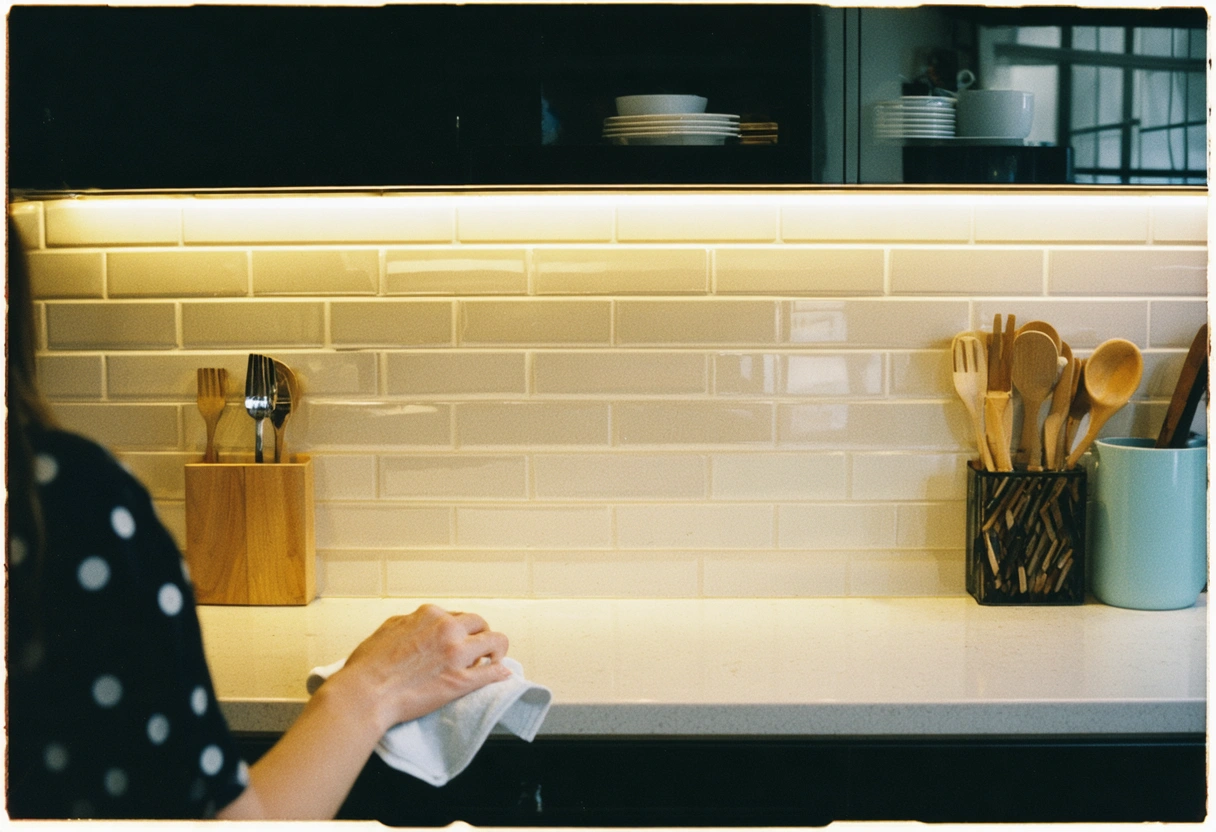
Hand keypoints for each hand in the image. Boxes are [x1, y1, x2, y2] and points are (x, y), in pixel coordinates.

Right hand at [335, 604, 510, 731]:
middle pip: (481, 624)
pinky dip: (500, 673)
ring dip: (496, 651)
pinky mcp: (460, 680)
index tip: (460, 641)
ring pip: (495, 642)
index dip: (461, 630)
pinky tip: (501, 675)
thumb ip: (409, 622)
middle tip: (479, 650)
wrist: (365, 695)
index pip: (458, 615)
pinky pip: (493, 673)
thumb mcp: (387, 629)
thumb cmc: (368, 667)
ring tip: (492, 661)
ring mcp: (456, 654)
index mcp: (429, 615)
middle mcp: (447, 629)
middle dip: (482, 636)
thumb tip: (420, 623)